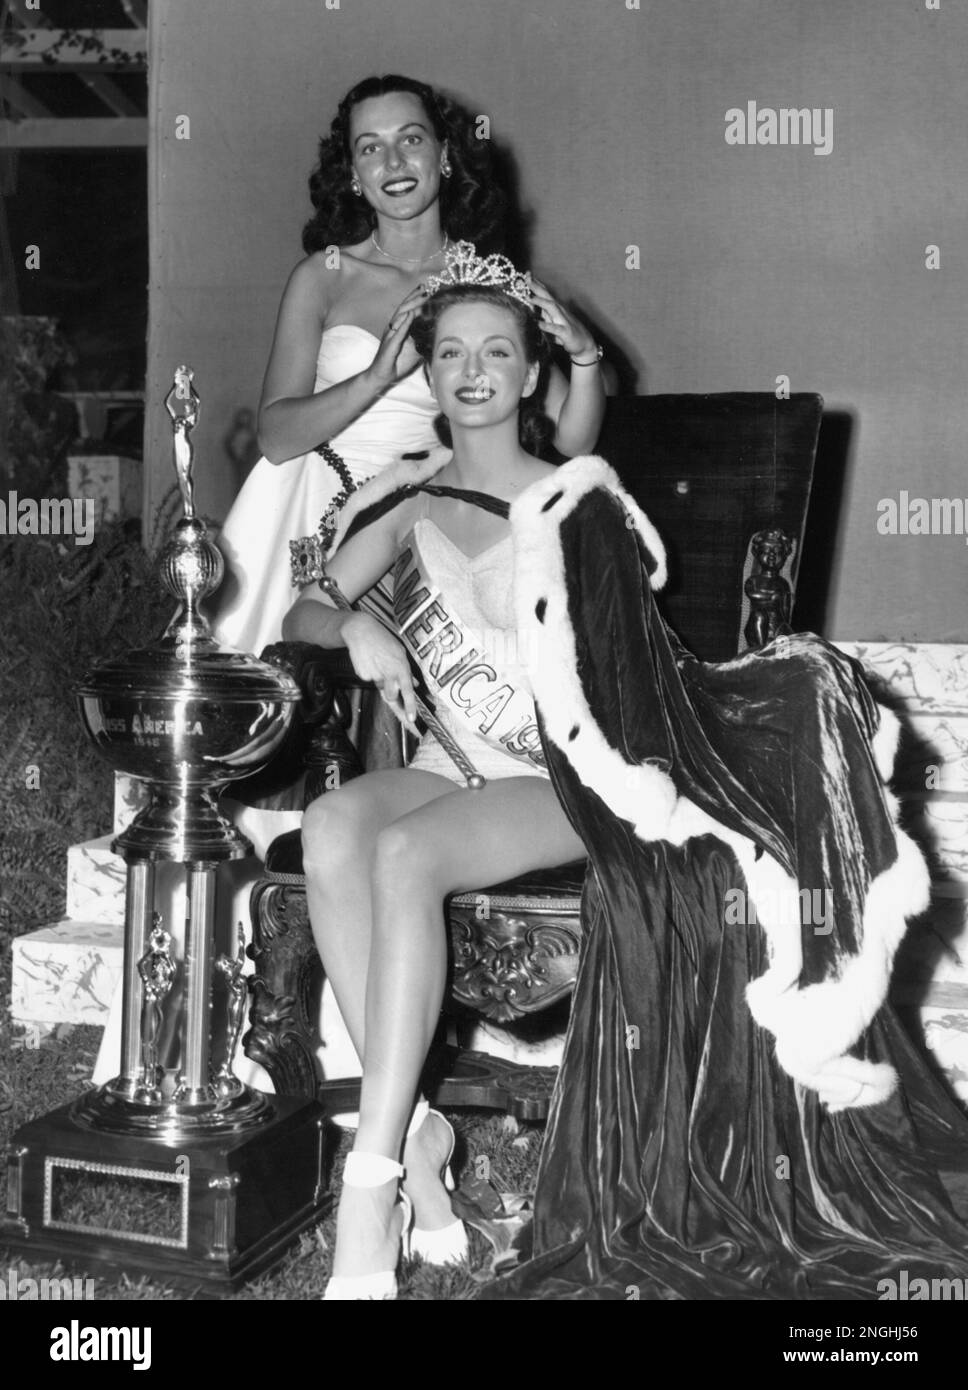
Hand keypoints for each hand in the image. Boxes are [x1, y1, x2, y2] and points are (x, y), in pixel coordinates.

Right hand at [342, 613, 419, 730]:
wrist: (361, 631)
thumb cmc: (382, 640)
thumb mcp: (400, 652)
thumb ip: (408, 671)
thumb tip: (416, 685)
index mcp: (401, 667)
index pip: (408, 691)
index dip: (410, 707)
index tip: (412, 720)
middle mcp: (389, 672)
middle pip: (391, 696)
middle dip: (391, 694)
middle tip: (388, 682)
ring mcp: (375, 675)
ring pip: (380, 688)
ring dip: (381, 682)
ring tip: (378, 664)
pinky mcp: (363, 675)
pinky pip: (370, 680)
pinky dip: (371, 673)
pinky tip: (369, 661)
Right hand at [368, 285, 428, 388]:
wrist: (381, 376)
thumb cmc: (397, 363)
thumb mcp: (415, 350)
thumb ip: (423, 341)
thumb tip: (438, 337)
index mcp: (398, 328)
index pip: (408, 309)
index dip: (416, 298)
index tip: (428, 289)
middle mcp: (393, 328)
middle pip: (404, 308)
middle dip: (415, 297)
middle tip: (427, 287)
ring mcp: (390, 335)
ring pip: (401, 315)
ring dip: (412, 305)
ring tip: (422, 296)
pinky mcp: (389, 345)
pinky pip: (397, 332)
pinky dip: (405, 322)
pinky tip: (411, 314)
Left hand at [530, 280, 596, 360]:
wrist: (584, 345)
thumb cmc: (567, 332)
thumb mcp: (555, 321)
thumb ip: (545, 313)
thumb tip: (534, 306)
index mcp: (556, 308)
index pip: (546, 293)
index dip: (537, 284)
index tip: (527, 274)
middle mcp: (560, 311)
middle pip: (548, 296)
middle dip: (537, 287)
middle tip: (527, 278)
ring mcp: (563, 321)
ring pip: (552, 308)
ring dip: (541, 302)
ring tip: (530, 298)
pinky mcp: (566, 333)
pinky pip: (556, 329)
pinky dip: (548, 326)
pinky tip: (539, 324)